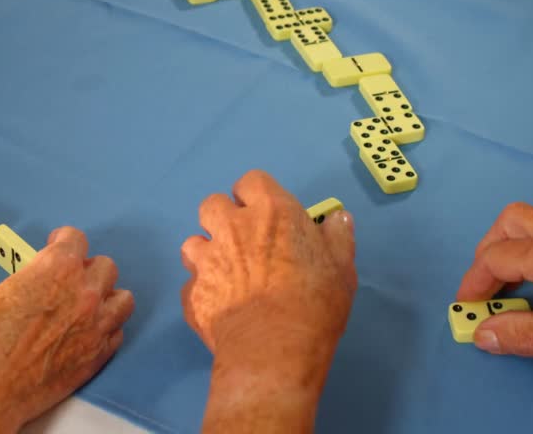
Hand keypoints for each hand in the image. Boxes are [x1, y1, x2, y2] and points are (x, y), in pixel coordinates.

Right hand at [0, 227, 133, 433]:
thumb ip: (12, 286)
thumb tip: (15, 293)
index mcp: (56, 268)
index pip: (75, 239)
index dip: (63, 241)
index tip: (57, 246)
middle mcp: (84, 292)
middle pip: (104, 267)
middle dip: (86, 270)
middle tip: (69, 282)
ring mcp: (97, 325)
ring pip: (122, 299)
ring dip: (105, 298)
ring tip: (87, 307)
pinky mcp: (100, 355)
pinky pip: (117, 333)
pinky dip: (105, 330)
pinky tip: (87, 334)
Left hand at [181, 171, 355, 378]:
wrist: (273, 350)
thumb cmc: (315, 303)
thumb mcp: (342, 268)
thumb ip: (337, 236)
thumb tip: (337, 217)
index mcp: (270, 212)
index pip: (251, 182)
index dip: (256, 196)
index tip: (266, 214)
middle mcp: (231, 227)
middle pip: (212, 204)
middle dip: (223, 218)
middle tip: (243, 242)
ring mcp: (205, 259)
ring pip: (193, 242)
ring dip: (206, 253)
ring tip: (225, 275)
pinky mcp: (191, 293)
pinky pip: (190, 284)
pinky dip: (202, 291)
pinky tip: (219, 308)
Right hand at [458, 202, 532, 380]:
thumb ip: (520, 334)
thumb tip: (486, 332)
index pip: (495, 258)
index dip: (474, 284)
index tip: (469, 306)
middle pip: (508, 223)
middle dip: (487, 253)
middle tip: (484, 287)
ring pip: (532, 215)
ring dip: (511, 240)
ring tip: (510, 276)